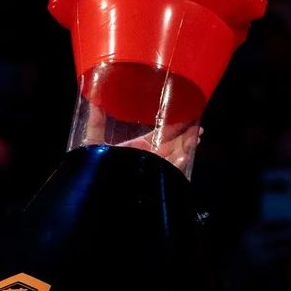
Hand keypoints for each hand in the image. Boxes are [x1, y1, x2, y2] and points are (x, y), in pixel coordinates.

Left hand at [83, 104, 201, 170]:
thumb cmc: (90, 166)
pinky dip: (178, 164)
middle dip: (187, 135)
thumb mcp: (93, 141)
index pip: (161, 134)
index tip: (187, 112)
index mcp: (138, 147)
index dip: (174, 124)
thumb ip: (96, 122)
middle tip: (199, 125)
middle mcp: (148, 158)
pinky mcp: (153, 181)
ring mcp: (152, 170)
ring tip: (198, 135)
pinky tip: (185, 154)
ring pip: (175, 157)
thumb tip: (93, 101)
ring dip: (187, 147)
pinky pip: (169, 173)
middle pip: (173, 145)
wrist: (91, 189)